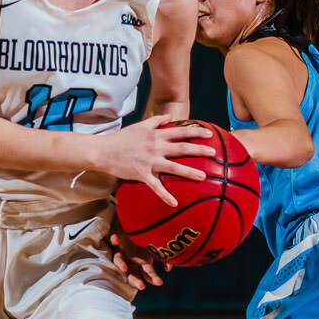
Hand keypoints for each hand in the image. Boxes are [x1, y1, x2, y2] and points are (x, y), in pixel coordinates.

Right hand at [99, 115, 215, 207]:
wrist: (103, 151)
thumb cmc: (121, 138)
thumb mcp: (139, 126)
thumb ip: (156, 121)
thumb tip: (169, 116)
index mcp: (156, 135)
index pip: (180, 132)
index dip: (196, 132)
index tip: (210, 133)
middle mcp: (155, 147)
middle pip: (182, 148)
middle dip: (199, 150)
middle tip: (214, 153)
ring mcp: (149, 161)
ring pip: (173, 167)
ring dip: (189, 172)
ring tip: (204, 176)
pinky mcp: (142, 174)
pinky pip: (156, 186)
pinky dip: (165, 195)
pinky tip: (175, 203)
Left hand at [108, 226, 166, 290]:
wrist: (137, 229)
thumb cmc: (148, 242)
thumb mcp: (158, 250)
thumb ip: (165, 259)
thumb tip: (168, 269)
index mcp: (143, 264)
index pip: (148, 274)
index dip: (153, 278)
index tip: (159, 282)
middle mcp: (132, 261)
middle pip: (132, 274)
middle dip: (137, 281)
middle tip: (142, 286)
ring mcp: (123, 253)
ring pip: (119, 261)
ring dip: (121, 264)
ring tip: (125, 268)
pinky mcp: (118, 242)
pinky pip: (113, 242)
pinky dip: (114, 240)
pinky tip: (115, 238)